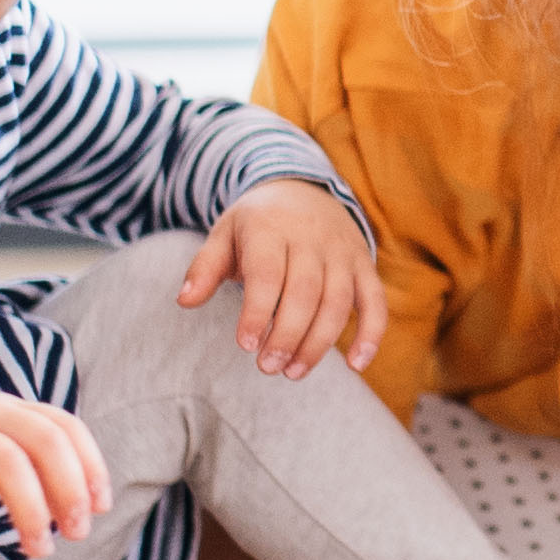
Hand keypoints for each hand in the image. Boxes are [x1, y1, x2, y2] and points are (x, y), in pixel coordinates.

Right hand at [0, 385, 107, 556]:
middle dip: (69, 489)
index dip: (90, 465)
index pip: (63, 426)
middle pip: (44, 440)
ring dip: (31, 509)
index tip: (100, 507)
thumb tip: (71, 506)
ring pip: (6, 461)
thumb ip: (19, 465)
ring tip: (38, 549)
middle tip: (75, 533)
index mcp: (3, 407)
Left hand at [178, 179, 384, 380]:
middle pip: (305, 292)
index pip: (267, 273)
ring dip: (319, 342)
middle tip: (268, 367)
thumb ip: (204, 268)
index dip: (258, 312)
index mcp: (271, 228)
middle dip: (288, 335)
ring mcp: (342, 252)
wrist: (303, 187)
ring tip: (293, 372)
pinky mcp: (364, 264)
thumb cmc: (257, 223)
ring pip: (338, 301)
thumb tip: (184, 301)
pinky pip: (375, 301)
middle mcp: (312, 238)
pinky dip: (371, 333)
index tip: (246, 345)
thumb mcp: (225, 234)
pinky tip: (356, 364)